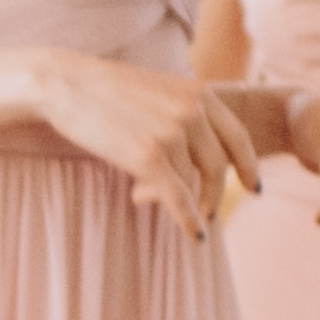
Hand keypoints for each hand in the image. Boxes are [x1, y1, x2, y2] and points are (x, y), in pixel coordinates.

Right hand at [35, 55, 261, 236]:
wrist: (66, 84)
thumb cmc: (104, 89)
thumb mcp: (157, 89)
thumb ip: (183, 111)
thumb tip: (195, 152)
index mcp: (198, 93)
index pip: (237, 136)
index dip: (248, 166)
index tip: (253, 187)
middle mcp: (191, 112)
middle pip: (218, 165)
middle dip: (216, 193)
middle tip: (210, 210)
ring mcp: (172, 134)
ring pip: (190, 183)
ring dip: (176, 199)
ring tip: (143, 196)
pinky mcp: (148, 157)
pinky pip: (179, 199)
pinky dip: (190, 221)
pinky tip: (195, 235)